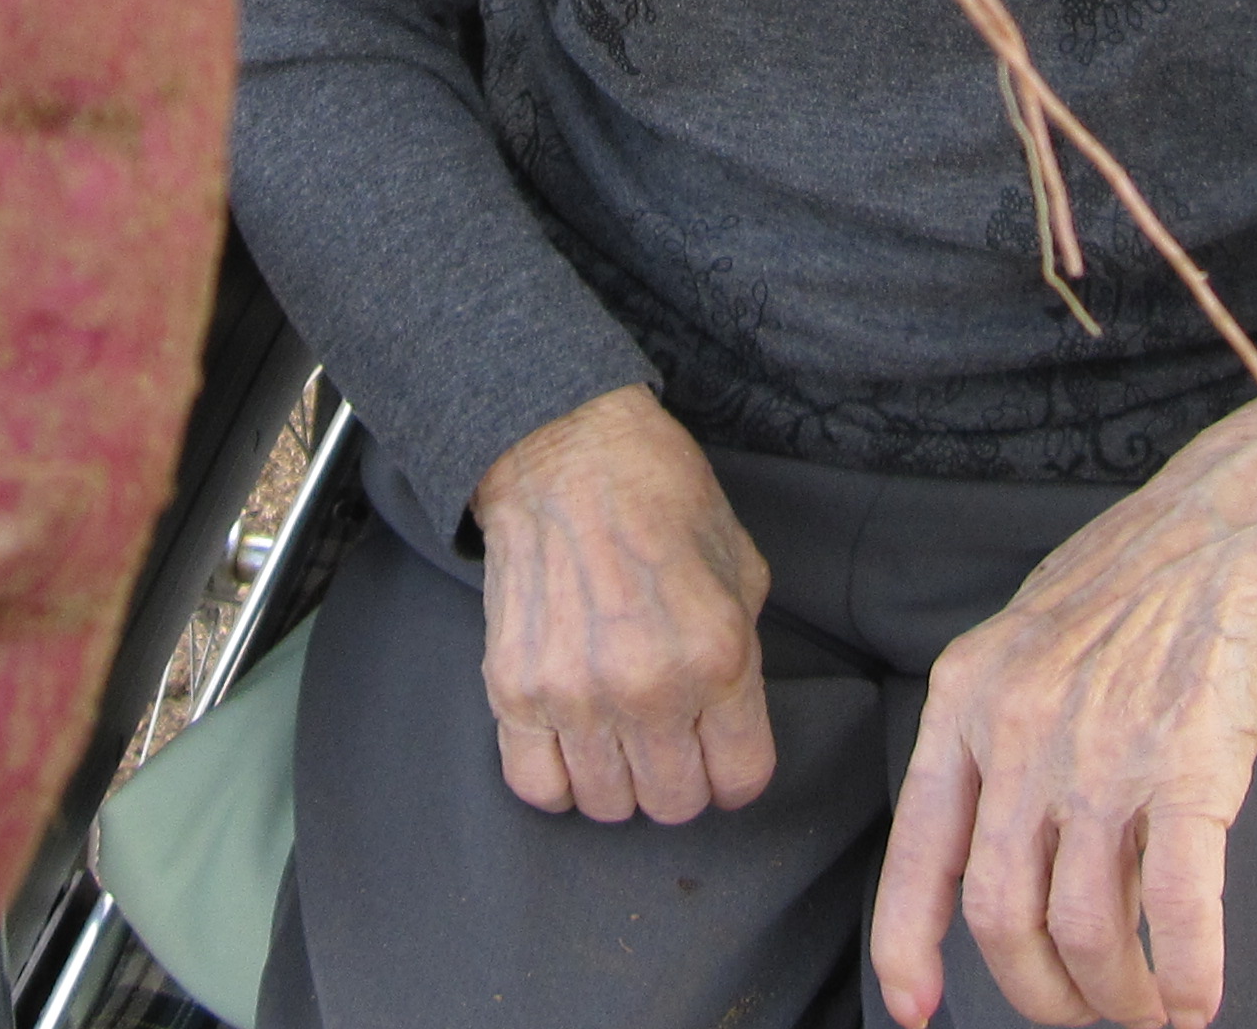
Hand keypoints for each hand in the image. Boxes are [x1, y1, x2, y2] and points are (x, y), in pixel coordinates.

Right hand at [470, 382, 777, 825]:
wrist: (565, 449)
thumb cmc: (662, 498)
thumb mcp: (740, 569)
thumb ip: (742, 659)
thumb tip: (727, 727)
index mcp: (719, 656)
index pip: (741, 780)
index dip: (734, 773)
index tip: (720, 755)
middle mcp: (648, 686)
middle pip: (674, 804)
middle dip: (679, 779)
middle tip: (668, 740)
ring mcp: (575, 694)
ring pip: (607, 806)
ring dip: (619, 780)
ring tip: (618, 735)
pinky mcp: (514, 689)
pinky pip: (536, 786)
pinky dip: (557, 779)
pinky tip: (570, 743)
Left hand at [869, 358, 1256, 1028]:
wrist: (1238, 513)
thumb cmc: (1140, 575)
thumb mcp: (1027, 637)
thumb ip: (996, 729)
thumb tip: (987, 836)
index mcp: (967, 696)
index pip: (918, 851)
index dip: (909, 946)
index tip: (915, 1010)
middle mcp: (1021, 729)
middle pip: (1004, 916)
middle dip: (1042, 994)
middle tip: (1083, 1013)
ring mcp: (1104, 750)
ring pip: (1087, 930)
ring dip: (1118, 997)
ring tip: (1149, 1011)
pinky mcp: (1192, 765)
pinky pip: (1177, 908)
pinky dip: (1190, 975)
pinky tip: (1201, 997)